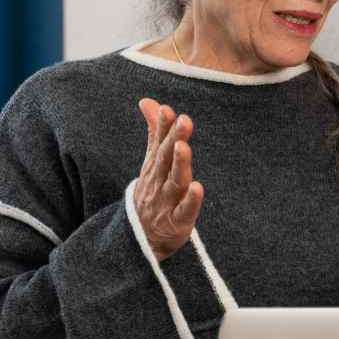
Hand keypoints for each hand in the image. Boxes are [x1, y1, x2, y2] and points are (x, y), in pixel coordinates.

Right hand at [135, 98, 203, 261]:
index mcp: (154, 166)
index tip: (169, 110)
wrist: (141, 237)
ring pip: (173, 181)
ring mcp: (167, 202)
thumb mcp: (152, 162)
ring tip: (183, 147)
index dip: (163, 126)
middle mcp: (159, 182)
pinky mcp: (178, 222)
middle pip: (165, 158)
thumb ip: (155, 132)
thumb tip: (148, 101)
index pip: (158, 143)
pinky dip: (191, 201)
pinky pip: (184, 211)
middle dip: (173, 138)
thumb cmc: (153, 193)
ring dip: (179, 164)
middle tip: (184, 120)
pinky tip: (198, 188)